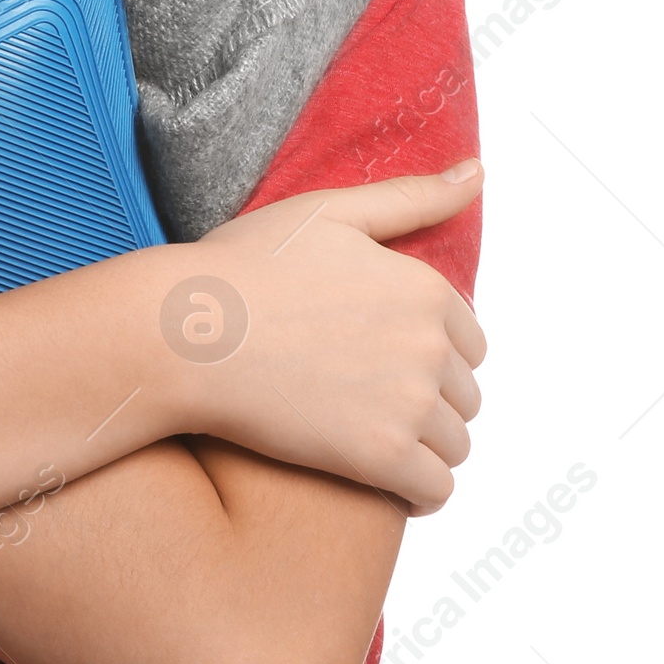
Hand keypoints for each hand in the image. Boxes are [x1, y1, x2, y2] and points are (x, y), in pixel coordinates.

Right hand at [169, 163, 487, 515]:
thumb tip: (479, 173)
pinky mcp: (380, 456)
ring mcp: (408, 403)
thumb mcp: (328, 212)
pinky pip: (435, 489)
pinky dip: (418, 491)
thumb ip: (413, 197)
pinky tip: (382, 480)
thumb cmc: (242, 268)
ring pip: (455, 444)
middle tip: (364, 399)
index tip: (377, 359)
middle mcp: (430, 346)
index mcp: (425, 288)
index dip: (426, 352)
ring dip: (423, 447)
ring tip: (367, 437)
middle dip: (427, 401)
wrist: (184, 333)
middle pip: (464, 395)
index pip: (467, 341)